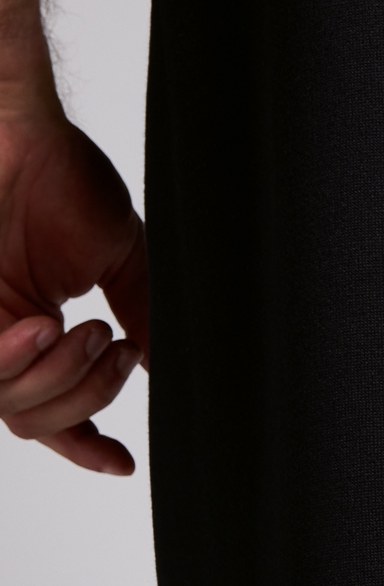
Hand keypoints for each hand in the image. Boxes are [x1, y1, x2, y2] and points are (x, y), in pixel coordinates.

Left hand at [0, 44, 148, 472]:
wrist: (18, 124)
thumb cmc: (57, 170)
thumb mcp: (121, 258)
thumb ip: (143, 315)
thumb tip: (165, 369)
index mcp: (34, 326)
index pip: (52, 409)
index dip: (85, 445)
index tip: (121, 461)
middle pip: (33, 421)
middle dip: (87, 399)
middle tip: (116, 348)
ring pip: (8, 407)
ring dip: (59, 379)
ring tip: (86, 329)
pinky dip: (18, 362)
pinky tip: (44, 326)